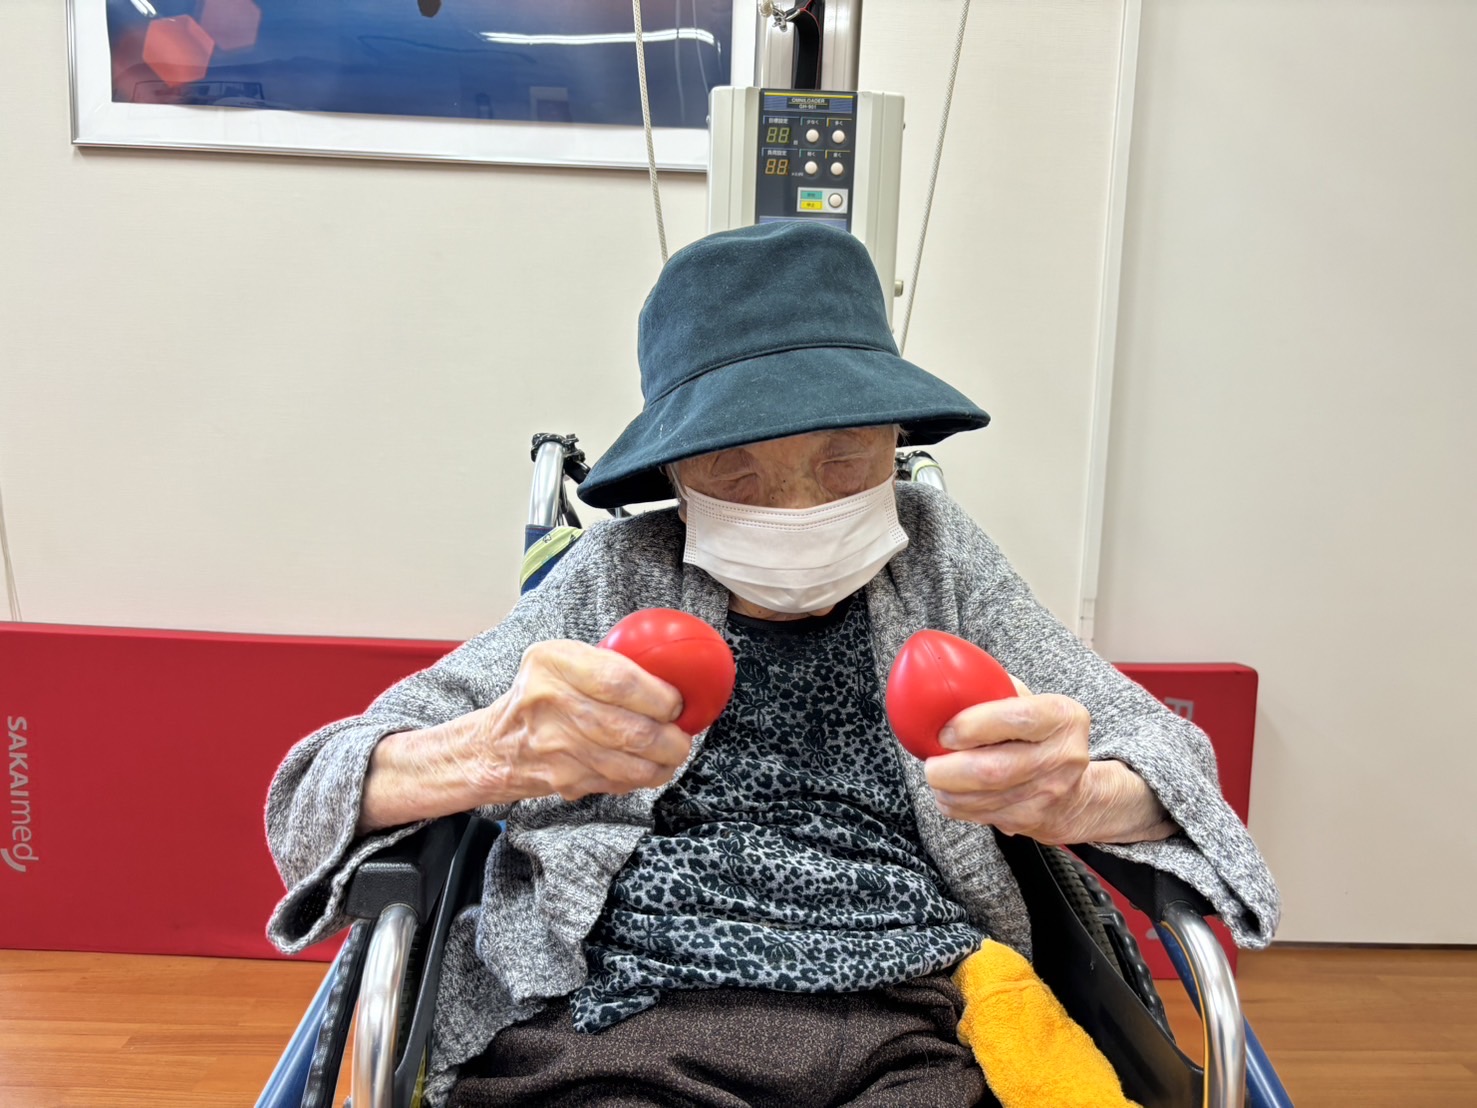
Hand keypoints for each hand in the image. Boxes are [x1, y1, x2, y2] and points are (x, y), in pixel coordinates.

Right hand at [477, 639, 693, 802]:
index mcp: (553, 663)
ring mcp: (558, 748)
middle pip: (631, 729)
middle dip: (670, 735)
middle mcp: (551, 704)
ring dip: (665, 760)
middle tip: (682, 731)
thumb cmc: (540, 694)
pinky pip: (621, 782)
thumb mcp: (559, 658)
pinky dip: (645, 776)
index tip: (676, 701)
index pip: (618, 681)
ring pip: (631, 763)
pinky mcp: (567, 781)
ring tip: (674, 750)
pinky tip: (651, 765)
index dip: (658, 696)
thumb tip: (668, 676)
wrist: (498, 745)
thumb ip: (605, 661)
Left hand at [923, 683, 1174, 843]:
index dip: (974, 725)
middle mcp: (1062, 757)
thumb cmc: (1041, 735)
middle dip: (949, 769)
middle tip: (931, 762)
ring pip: (982, 799)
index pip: (1017, 718)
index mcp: (1062, 718)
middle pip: (994, 770)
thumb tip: (949, 680)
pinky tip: (950, 793)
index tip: (945, 730)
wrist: (1077, 792)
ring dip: (947, 790)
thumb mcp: (1032, 702)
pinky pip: (981, 816)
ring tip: (937, 776)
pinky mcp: (1032, 820)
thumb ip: (997, 689)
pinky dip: (956, 806)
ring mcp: (1048, 793)